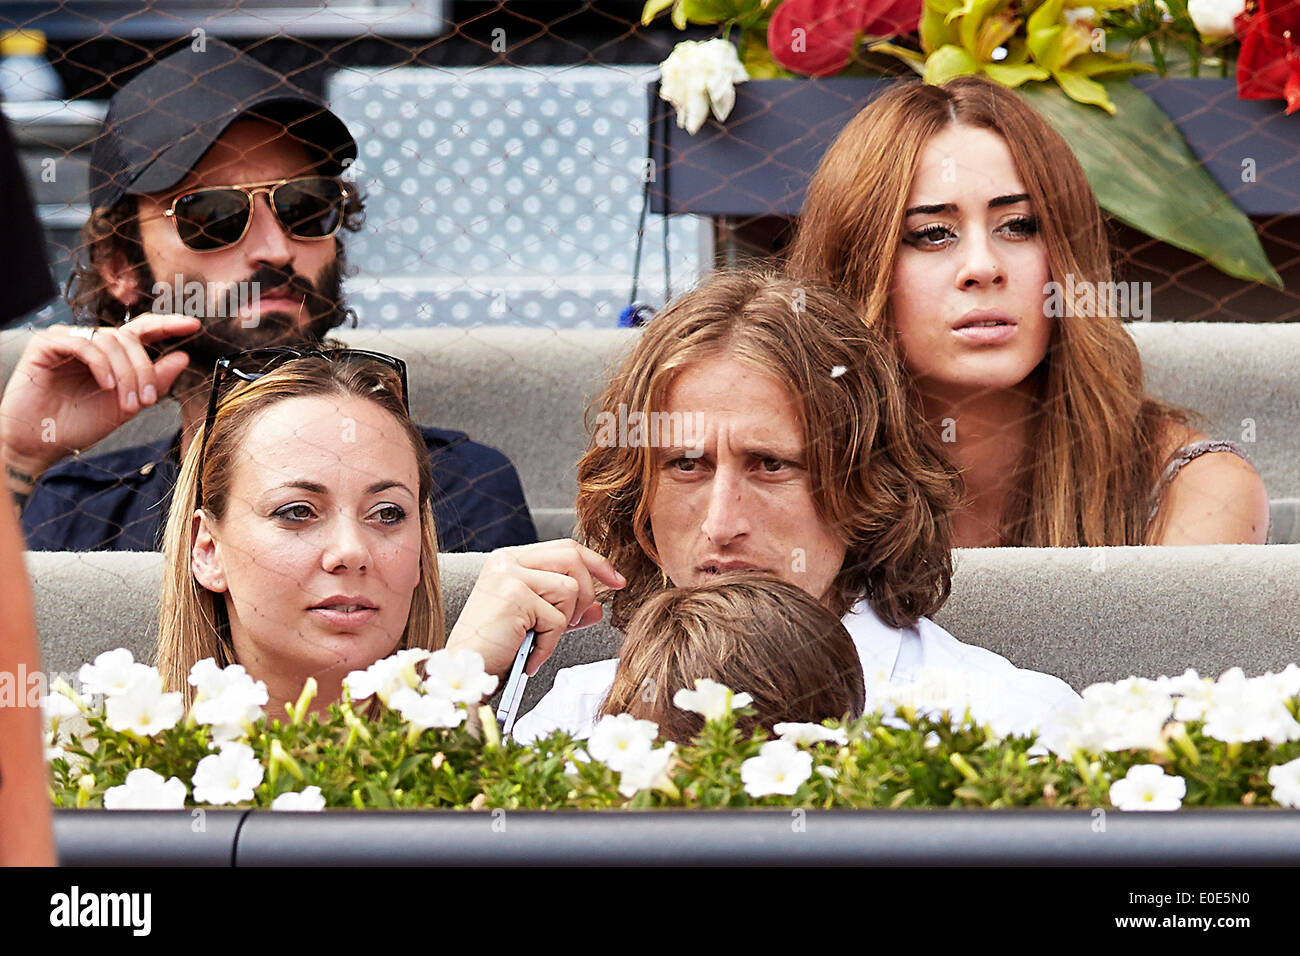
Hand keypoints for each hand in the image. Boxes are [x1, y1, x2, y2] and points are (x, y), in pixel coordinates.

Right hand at [0, 314, 200, 477]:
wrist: (40, 444)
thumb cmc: (80, 425)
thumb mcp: (128, 404)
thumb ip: (155, 382)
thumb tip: (183, 357)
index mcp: (111, 354)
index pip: (142, 330)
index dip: (167, 324)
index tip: (193, 325)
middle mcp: (91, 342)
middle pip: (130, 339)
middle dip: (145, 370)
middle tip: (147, 400)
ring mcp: (68, 339)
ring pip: (111, 341)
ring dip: (126, 374)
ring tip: (127, 404)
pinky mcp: (47, 344)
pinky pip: (84, 344)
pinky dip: (101, 365)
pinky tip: (106, 386)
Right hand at [446, 539, 625, 680]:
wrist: (465, 670)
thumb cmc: (494, 648)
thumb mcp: (537, 623)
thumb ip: (566, 611)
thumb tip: (597, 608)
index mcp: (511, 559)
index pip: (565, 547)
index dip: (597, 563)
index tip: (617, 581)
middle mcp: (508, 560)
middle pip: (572, 558)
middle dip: (587, 592)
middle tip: (572, 621)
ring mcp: (509, 575)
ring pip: (570, 588)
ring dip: (564, 621)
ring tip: (540, 638)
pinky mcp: (514, 596)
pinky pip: (557, 619)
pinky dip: (550, 643)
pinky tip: (530, 653)